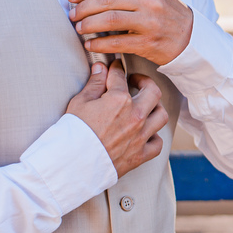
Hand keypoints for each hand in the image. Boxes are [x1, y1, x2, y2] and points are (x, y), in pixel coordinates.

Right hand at [65, 60, 168, 177]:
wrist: (72, 164)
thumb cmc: (73, 133)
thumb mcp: (80, 103)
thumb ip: (94, 83)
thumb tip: (100, 68)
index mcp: (119, 100)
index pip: (120, 77)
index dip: (117, 69)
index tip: (116, 68)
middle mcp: (135, 116)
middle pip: (153, 91)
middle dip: (145, 82)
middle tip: (136, 81)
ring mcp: (140, 136)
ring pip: (161, 115)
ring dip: (155, 108)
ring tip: (146, 105)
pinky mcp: (140, 154)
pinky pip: (157, 143)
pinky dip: (154, 137)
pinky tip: (147, 133)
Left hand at [67, 0, 192, 64]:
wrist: (193, 39)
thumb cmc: (169, 17)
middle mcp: (150, 2)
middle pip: (108, 2)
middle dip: (84, 8)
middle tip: (72, 15)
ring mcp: (151, 22)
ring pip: (110, 20)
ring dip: (89, 24)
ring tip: (79, 28)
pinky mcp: (149, 43)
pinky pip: (117, 42)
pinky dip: (100, 43)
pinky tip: (90, 44)